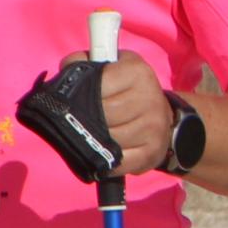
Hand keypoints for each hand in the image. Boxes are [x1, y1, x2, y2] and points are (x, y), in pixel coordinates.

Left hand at [91, 54, 173, 173]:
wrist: (160, 114)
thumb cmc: (127, 89)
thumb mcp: (111, 67)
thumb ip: (86, 64)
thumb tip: (67, 68)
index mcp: (137, 73)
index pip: (95, 88)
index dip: (81, 97)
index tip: (80, 101)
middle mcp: (149, 98)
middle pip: (101, 117)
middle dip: (87, 121)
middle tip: (83, 122)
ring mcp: (154, 127)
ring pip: (108, 141)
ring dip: (95, 142)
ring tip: (93, 136)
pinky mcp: (153, 152)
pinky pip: (118, 162)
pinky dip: (105, 162)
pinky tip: (102, 154)